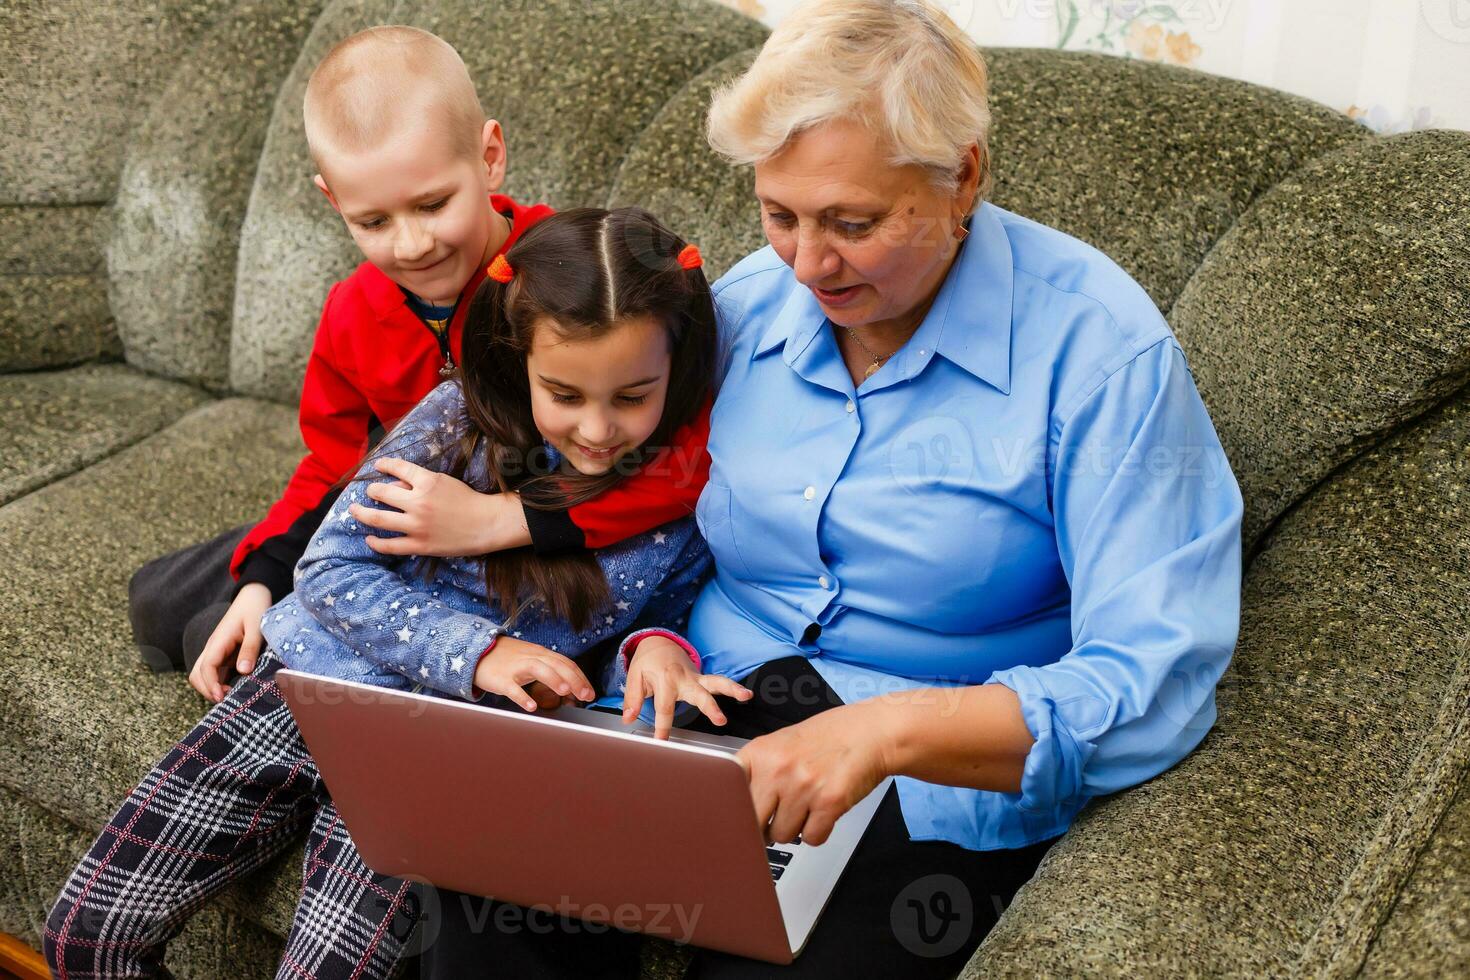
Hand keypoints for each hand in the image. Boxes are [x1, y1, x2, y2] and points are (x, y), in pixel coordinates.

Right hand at [189, 583, 271, 702]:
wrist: (253, 595)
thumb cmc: (255, 608)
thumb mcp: (257, 627)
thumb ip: (250, 648)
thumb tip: (243, 671)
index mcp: (219, 641)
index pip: (206, 667)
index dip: (211, 685)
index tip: (222, 697)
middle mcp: (213, 648)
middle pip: (197, 675)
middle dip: (208, 690)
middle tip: (228, 701)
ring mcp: (216, 652)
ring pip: (202, 675)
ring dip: (211, 687)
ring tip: (231, 696)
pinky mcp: (223, 654)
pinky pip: (214, 672)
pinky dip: (218, 683)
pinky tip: (234, 688)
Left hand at [349, 458, 530, 557]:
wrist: (487, 524)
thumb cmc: (468, 500)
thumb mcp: (444, 481)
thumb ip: (419, 481)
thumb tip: (394, 485)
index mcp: (427, 482)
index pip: (397, 468)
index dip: (384, 464)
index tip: (377, 466)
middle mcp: (418, 503)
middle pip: (381, 493)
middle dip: (371, 490)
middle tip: (369, 491)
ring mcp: (417, 525)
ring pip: (378, 519)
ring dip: (362, 513)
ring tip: (354, 510)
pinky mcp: (420, 545)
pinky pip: (390, 545)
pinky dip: (375, 542)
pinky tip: (369, 538)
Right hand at [474, 635, 594, 711]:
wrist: (478, 653)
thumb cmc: (508, 659)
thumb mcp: (532, 659)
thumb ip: (550, 669)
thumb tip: (571, 686)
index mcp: (541, 654)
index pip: (566, 663)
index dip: (580, 677)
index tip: (590, 692)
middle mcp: (531, 657)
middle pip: (556, 665)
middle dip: (573, 679)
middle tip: (585, 695)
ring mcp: (515, 667)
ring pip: (537, 669)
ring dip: (552, 679)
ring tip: (564, 692)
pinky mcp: (500, 679)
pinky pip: (512, 688)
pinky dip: (522, 697)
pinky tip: (531, 706)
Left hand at [621, 637, 752, 739]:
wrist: (659, 644)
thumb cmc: (647, 662)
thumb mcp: (634, 676)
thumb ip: (633, 698)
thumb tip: (629, 717)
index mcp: (665, 679)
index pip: (665, 708)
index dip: (663, 727)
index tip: (662, 742)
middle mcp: (684, 678)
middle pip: (699, 694)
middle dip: (710, 707)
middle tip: (720, 719)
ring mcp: (696, 678)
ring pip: (716, 682)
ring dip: (732, 689)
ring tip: (746, 696)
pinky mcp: (702, 679)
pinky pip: (718, 682)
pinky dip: (733, 687)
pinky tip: (746, 694)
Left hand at [736, 702, 892, 845]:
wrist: (869, 732)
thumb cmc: (828, 737)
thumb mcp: (781, 743)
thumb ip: (758, 770)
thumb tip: (736, 808)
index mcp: (761, 752)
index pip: (729, 792)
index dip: (732, 810)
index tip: (736, 819)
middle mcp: (779, 769)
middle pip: (753, 821)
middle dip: (764, 826)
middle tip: (777, 817)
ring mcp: (803, 787)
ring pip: (783, 834)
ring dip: (794, 829)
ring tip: (806, 807)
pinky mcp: (829, 803)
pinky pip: (812, 838)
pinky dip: (818, 832)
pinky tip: (822, 813)